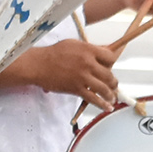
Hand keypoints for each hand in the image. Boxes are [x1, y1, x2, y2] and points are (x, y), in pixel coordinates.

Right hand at [6, 38, 122, 109]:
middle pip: (109, 75)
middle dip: (113, 82)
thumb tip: (102, 51)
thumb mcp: (74, 44)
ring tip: (112, 98)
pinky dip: (103, 104)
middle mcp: (88, 63)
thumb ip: (89, 49)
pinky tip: (107, 107)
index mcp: (88, 50)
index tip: (111, 67)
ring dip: (111, 95)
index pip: (109, 57)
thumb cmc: (53, 54)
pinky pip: (94, 99)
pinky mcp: (77, 89)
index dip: (112, 63)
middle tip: (114, 85)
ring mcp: (83, 77)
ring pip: (104, 88)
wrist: (39, 65)